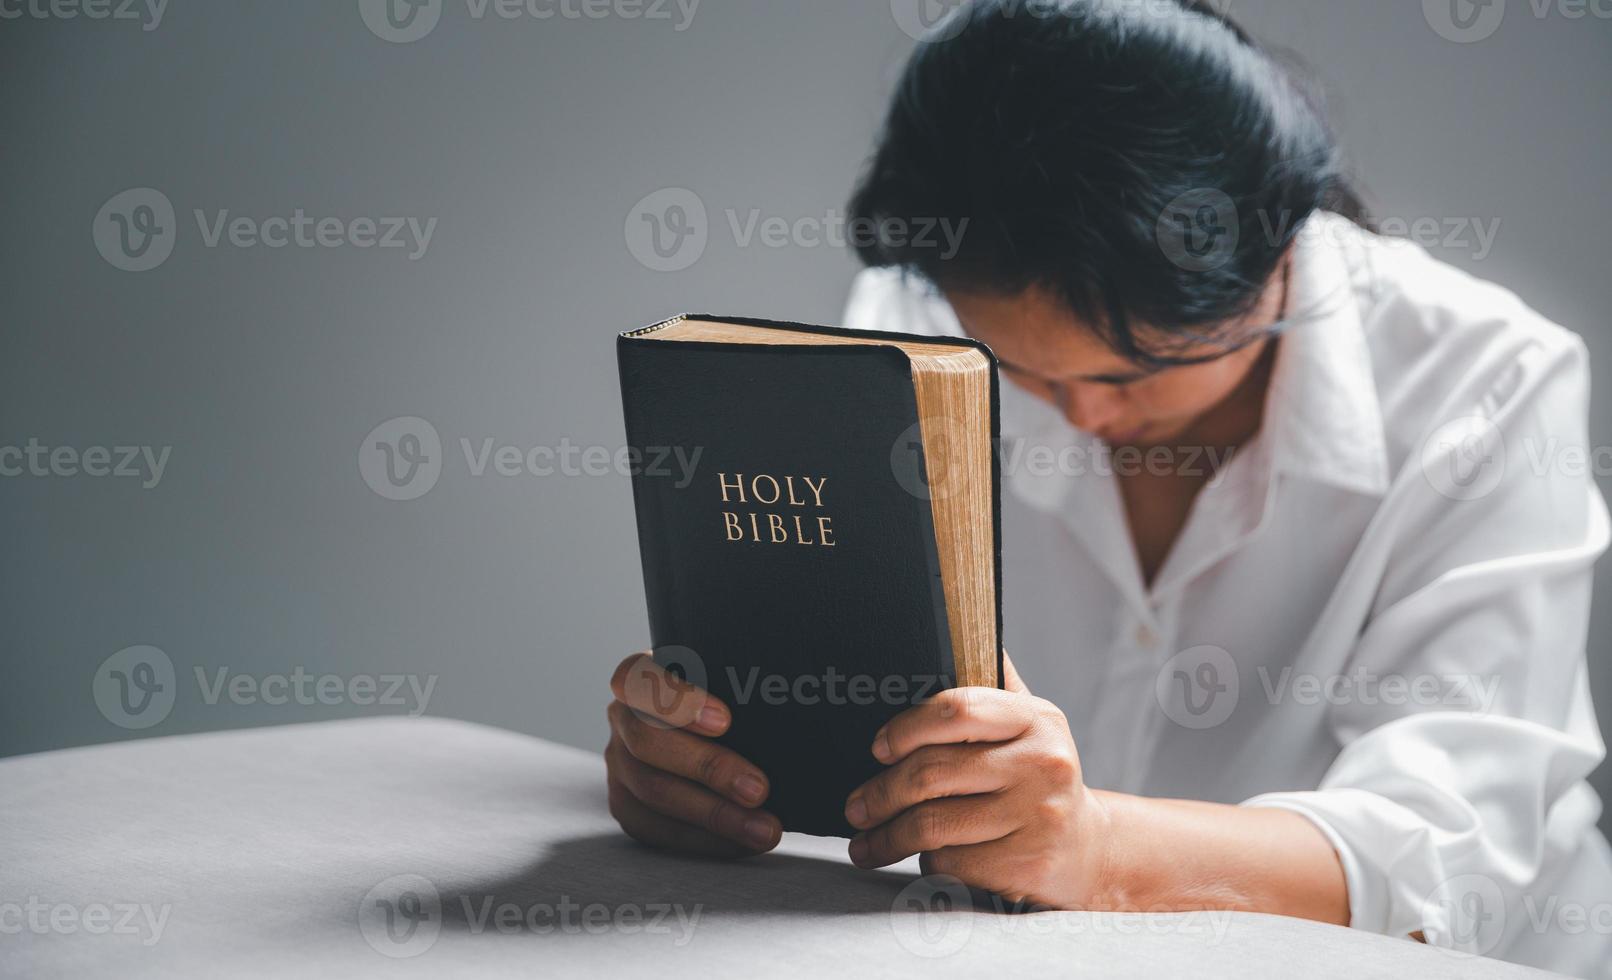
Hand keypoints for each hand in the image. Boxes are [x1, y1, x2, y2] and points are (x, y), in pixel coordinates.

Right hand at [605, 652, 781, 856]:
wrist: (708, 732)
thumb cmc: (730, 696)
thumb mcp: (730, 678)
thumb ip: (743, 682)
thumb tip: (796, 697)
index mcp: (638, 674)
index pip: (639, 678)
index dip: (678, 701)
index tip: (726, 721)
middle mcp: (621, 717)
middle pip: (648, 742)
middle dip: (708, 768)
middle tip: (760, 790)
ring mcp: (618, 764)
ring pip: (653, 791)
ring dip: (715, 814)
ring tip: (766, 829)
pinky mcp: (625, 804)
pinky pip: (657, 829)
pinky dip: (703, 839)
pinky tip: (743, 844)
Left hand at [842, 654, 1111, 907]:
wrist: (1087, 847)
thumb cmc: (1038, 777)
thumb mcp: (1028, 725)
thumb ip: (992, 682)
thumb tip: (958, 626)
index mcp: (1036, 719)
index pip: (957, 709)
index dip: (905, 728)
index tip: (876, 747)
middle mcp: (1043, 763)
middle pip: (932, 773)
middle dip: (880, 793)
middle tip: (855, 806)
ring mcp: (1038, 816)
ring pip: (933, 825)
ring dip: (888, 836)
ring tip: (866, 841)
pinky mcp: (1028, 864)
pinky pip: (952, 862)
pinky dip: (926, 862)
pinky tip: (920, 858)